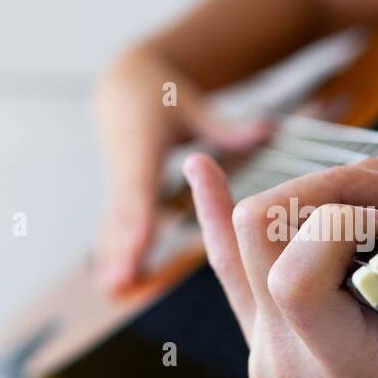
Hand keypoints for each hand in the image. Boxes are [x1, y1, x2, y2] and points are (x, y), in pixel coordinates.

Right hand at [94, 48, 268, 291]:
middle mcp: (126, 168)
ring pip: (114, 225)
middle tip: (121, 281)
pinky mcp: (117, 194)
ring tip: (114, 290)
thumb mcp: (190, 105)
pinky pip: (112, 227)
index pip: (142, 185)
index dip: (141, 215)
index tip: (143, 241)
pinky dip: (111, 254)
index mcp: (142, 145)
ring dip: (113, 258)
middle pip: (125, 214)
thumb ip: (225, 125)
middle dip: (124, 248)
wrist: (121, 86)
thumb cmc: (161, 93)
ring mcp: (118, 183)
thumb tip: (266, 128)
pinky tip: (113, 286)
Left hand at [183, 145, 377, 377]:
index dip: (344, 219)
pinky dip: (216, 216)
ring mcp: (265, 352)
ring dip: (303, 191)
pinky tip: (200, 171)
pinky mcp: (265, 348)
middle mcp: (285, 358)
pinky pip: (230, 273)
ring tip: (366, 174)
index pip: (298, 273)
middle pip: (259, 232)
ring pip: (242, 242)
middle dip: (327, 183)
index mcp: (338, 371)